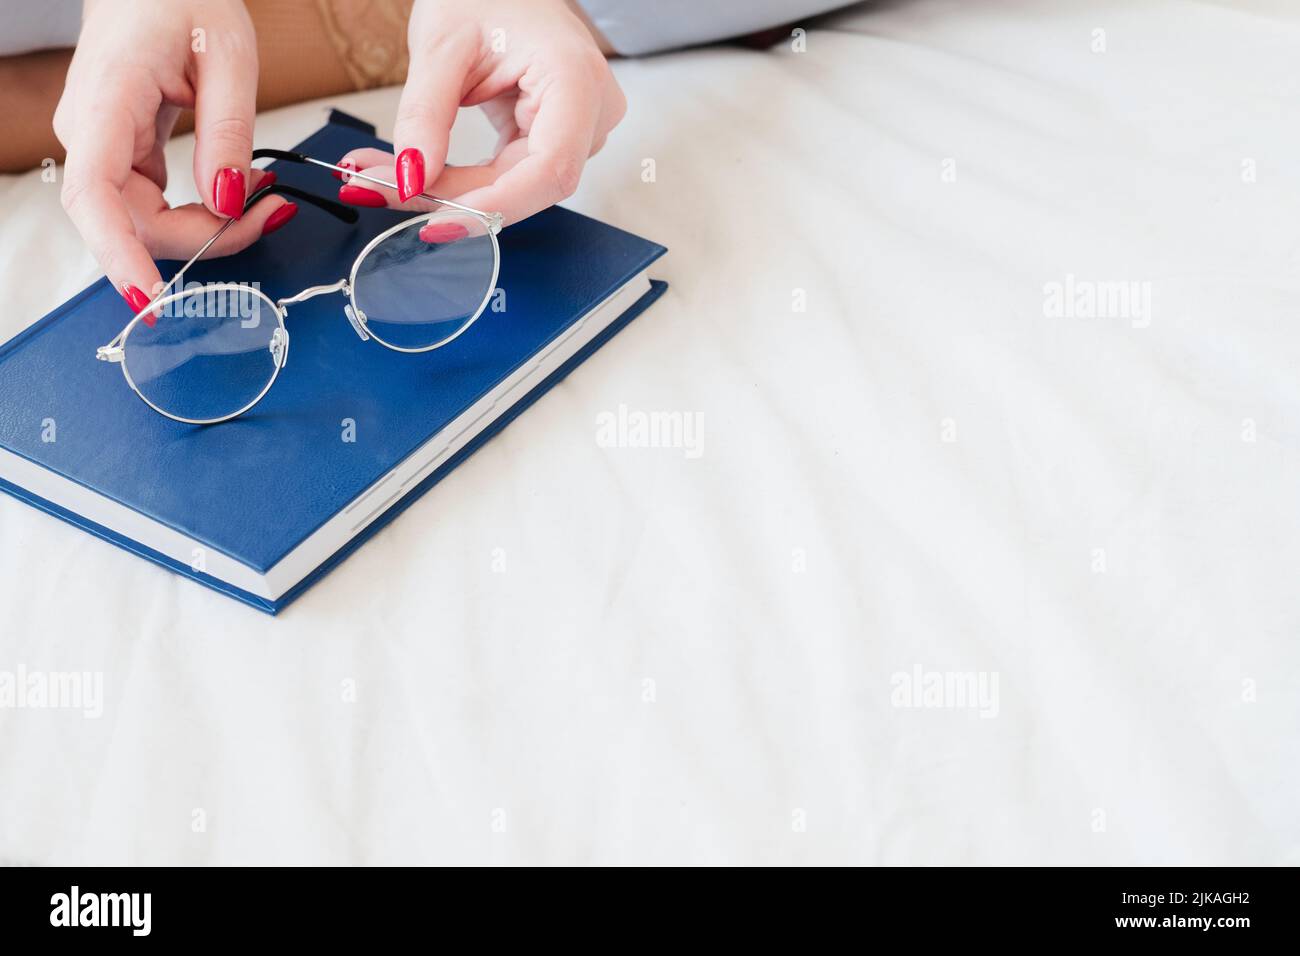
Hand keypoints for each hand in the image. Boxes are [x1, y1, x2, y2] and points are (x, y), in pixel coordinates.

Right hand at [54, 0, 289, 312]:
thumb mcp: (229, 55)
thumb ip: (229, 130)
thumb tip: (227, 202)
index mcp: (105, 103)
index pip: (95, 197)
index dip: (120, 255)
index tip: (149, 298)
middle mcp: (91, 134)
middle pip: (133, 223)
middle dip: (206, 237)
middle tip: (272, 214)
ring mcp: (103, 148)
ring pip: (148, 222)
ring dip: (211, 227)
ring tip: (267, 196)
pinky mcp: (123, 155)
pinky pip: (159, 204)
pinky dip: (206, 210)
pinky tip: (243, 189)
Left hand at [333, 0, 624, 225]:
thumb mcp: (441, 44)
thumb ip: (425, 114)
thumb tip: (410, 178)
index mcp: (575, 78)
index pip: (549, 169)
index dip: (496, 205)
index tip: (438, 220)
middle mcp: (590, 111)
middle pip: (525, 184)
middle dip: (451, 196)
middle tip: (375, 188)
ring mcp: (578, 129)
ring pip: (512, 187)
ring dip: (447, 190)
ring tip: (379, 176)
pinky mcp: (553, 138)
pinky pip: (507, 176)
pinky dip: (458, 179)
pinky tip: (415, 173)